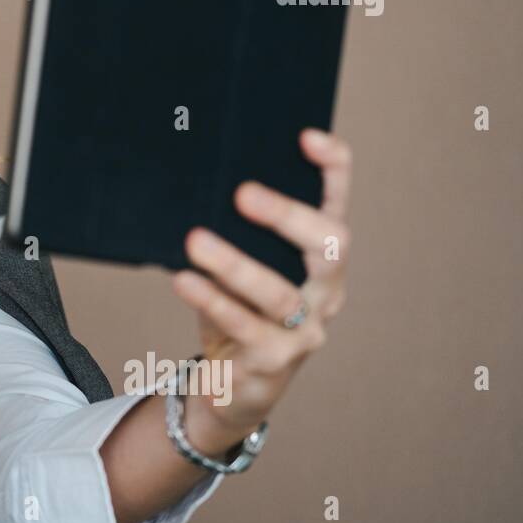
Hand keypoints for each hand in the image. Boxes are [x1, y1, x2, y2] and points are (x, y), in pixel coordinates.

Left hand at [171, 128, 352, 446]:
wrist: (232, 386)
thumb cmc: (235, 312)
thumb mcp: (238, 268)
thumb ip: (232, 235)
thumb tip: (195, 188)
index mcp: (320, 259)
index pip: (337, 204)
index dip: (334, 169)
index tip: (307, 137)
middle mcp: (326, 291)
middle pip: (328, 246)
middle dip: (287, 215)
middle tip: (242, 192)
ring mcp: (307, 329)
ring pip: (280, 293)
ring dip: (236, 264)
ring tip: (196, 241)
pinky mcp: (276, 361)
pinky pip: (246, 328)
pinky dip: (213, 301)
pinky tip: (185, 281)